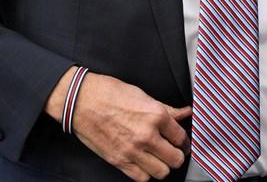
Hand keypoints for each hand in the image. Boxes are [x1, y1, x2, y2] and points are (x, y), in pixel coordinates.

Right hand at [46, 68, 190, 181]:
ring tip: (158, 158)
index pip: (182, 138)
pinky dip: (145, 173)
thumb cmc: (109, 93)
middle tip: (172, 151)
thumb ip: (167, 109)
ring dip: (162, 166)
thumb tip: (185, 112)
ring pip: (161, 172)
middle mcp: (147, 135)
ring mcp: (132, 151)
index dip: (184, 141)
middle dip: (176, 155)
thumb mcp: (142, 95)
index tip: (181, 142)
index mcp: (156, 116)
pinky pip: (142, 178)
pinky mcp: (119, 161)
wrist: (81, 101)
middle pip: (175, 159)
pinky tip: (143, 163)